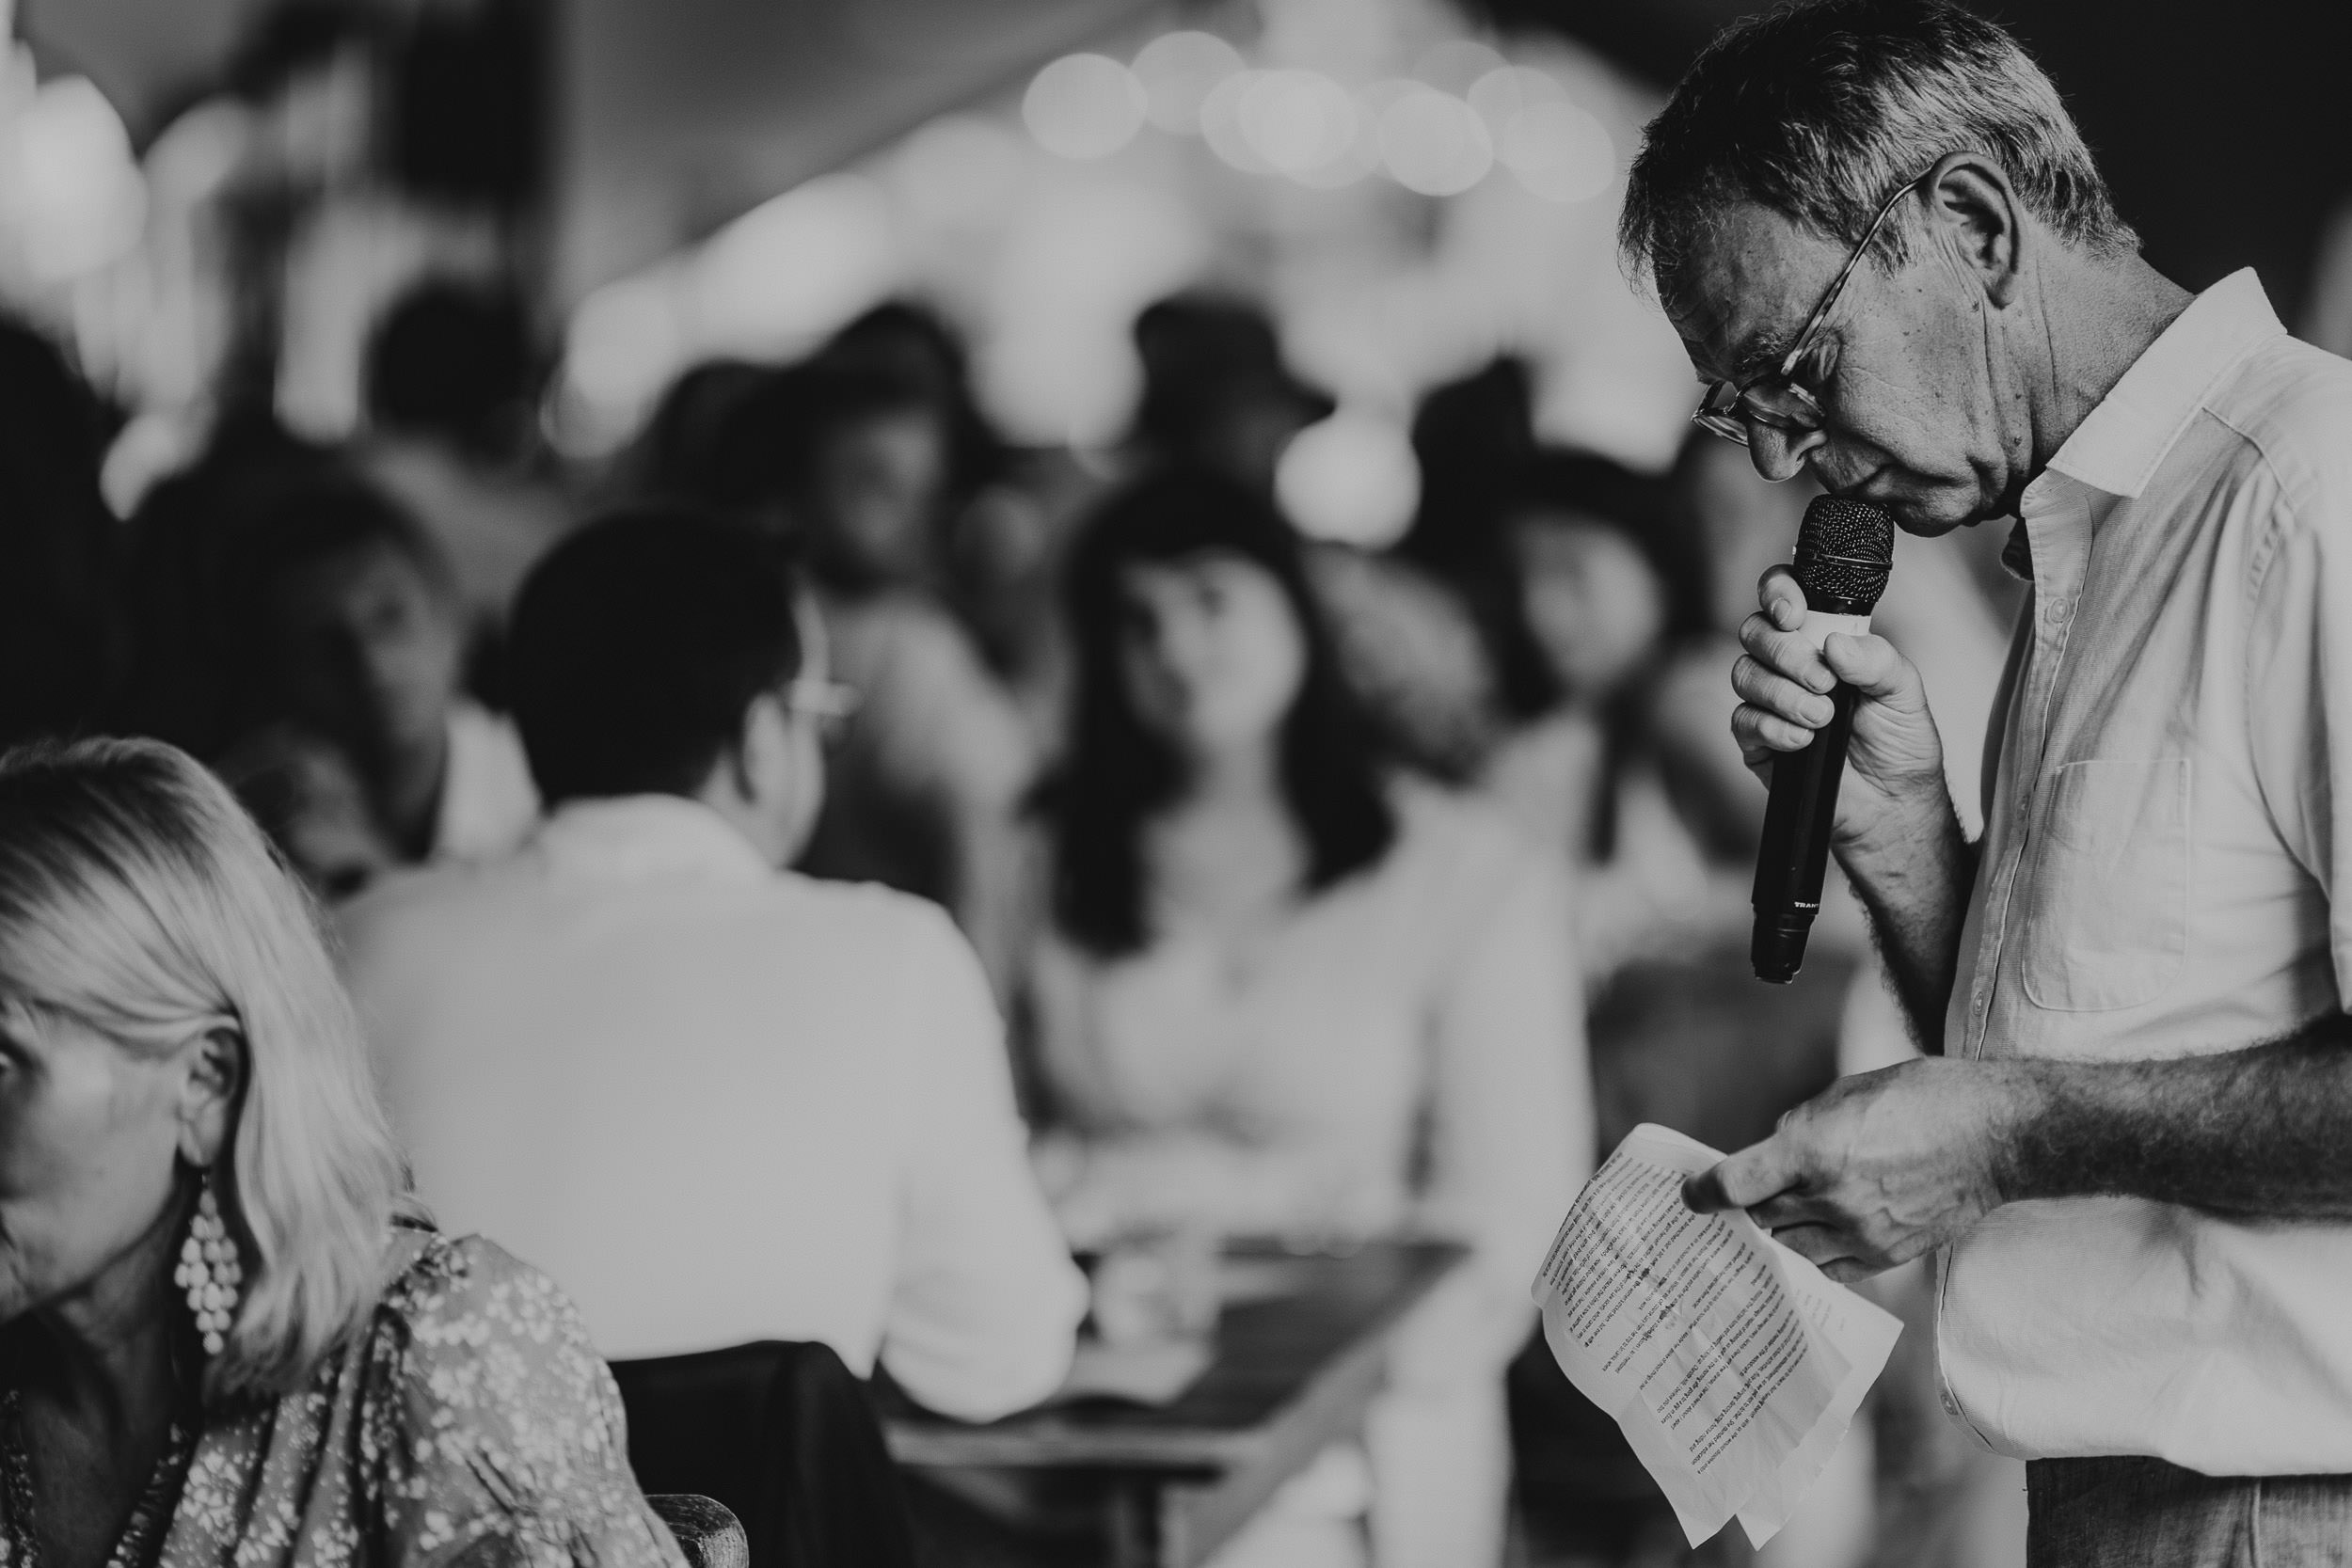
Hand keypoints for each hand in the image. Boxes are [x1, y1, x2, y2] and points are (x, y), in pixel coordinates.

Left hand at [1681, 1058, 2030, 1281]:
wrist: (1995, 1136)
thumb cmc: (1922, 1098)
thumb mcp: (1847, 1093)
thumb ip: (1801, 1128)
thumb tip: (1773, 1158)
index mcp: (1813, 1149)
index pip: (1736, 1184)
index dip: (1705, 1192)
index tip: (1691, 1195)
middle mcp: (1831, 1198)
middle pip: (1762, 1217)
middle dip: (1753, 1205)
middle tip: (1752, 1197)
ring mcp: (1860, 1233)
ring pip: (1791, 1249)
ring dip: (1783, 1232)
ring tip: (1789, 1214)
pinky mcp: (1887, 1255)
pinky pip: (1830, 1269)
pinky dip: (1816, 1254)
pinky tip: (1821, 1235)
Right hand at [1731, 566, 1947, 849]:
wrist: (1892, 804)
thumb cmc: (1900, 743)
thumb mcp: (1905, 691)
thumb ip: (1877, 659)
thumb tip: (1834, 643)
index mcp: (1824, 640)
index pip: (1785, 597)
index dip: (1778, 593)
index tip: (1794, 614)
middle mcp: (1790, 665)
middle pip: (1754, 631)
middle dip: (1786, 653)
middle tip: (1825, 682)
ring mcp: (1769, 701)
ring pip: (1744, 674)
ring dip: (1783, 695)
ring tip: (1822, 718)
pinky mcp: (1756, 740)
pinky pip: (1743, 720)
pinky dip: (1774, 728)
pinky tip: (1804, 742)